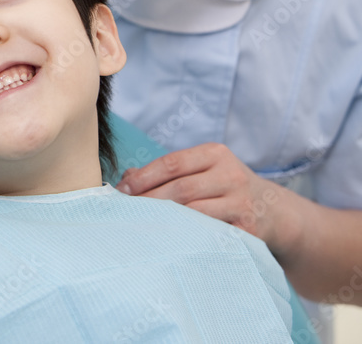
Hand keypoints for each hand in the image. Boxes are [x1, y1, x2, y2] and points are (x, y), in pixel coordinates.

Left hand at [115, 142, 287, 251]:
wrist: (272, 210)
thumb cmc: (223, 186)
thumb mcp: (201, 169)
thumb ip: (167, 171)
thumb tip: (127, 178)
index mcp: (215, 154)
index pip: (172, 163)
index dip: (144, 177)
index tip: (121, 190)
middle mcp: (231, 175)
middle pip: (180, 189)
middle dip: (148, 200)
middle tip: (125, 211)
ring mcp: (241, 202)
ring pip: (194, 213)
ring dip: (164, 220)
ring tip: (141, 224)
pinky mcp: (247, 229)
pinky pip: (209, 233)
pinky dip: (187, 236)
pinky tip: (168, 240)